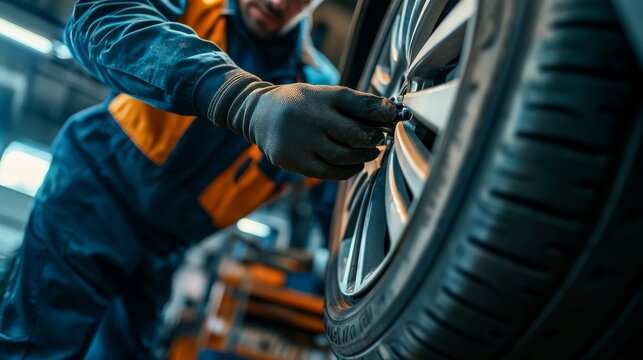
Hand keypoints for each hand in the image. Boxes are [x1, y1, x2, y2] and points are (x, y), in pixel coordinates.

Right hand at [217, 78, 396, 179]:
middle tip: (381, 140)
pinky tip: (354, 165)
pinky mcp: (293, 160)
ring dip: (363, 157)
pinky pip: (328, 172)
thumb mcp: (324, 94)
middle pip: (354, 135)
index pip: (358, 104)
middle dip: (373, 139)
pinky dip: (347, 170)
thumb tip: (389, 113)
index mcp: (321, 96)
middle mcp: (310, 118)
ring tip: (370, 152)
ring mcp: (300, 141)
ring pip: (343, 157)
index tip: (393, 117)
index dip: (381, 113)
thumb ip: (354, 104)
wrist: (257, 113)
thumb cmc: (300, 104)